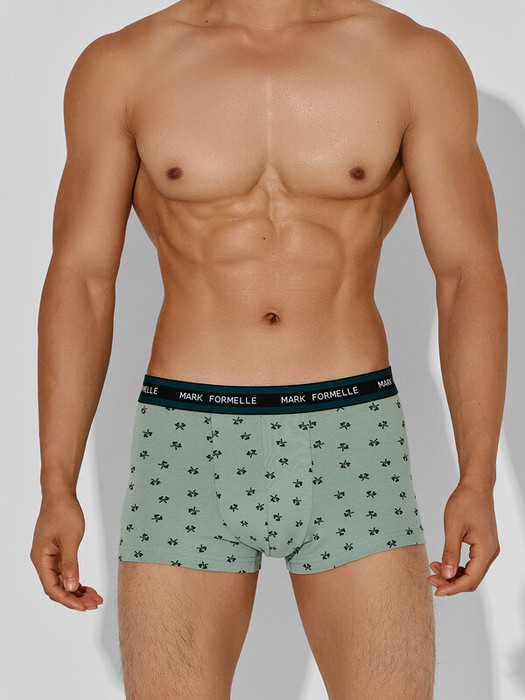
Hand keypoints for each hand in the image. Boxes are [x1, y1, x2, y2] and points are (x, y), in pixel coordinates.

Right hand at [30, 493, 102, 610]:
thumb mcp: (70, 539)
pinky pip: (65, 571)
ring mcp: (49, 556)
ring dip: (78, 590)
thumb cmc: (64, 512)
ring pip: (63, 581)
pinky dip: (77, 579)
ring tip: (95, 598)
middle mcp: (42, 560)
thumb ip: (71, 564)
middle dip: (76, 598)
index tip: (84, 607)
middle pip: (57, 587)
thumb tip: (72, 588)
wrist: (60, 494)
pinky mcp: (57, 552)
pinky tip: (88, 587)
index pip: (52, 588)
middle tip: (95, 603)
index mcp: (40, 559)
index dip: (68, 600)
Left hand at [428, 480, 499, 595]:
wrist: (475, 486)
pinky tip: (442, 562)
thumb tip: (446, 575)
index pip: (471, 579)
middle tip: (430, 579)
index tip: (436, 591)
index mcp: (486, 549)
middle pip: (472, 579)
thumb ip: (450, 552)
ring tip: (433, 569)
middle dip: (451, 583)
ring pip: (471, 573)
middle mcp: (490, 552)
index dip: (453, 588)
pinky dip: (457, 566)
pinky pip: (471, 564)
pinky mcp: (483, 545)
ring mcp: (488, 549)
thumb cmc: (465, 502)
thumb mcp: (453, 527)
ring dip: (453, 575)